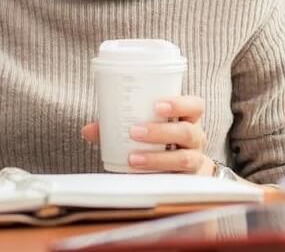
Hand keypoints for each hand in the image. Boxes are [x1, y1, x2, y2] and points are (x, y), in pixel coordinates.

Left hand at [81, 96, 214, 174]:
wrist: (179, 171)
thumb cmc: (160, 142)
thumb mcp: (147, 128)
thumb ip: (118, 127)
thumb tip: (88, 130)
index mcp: (189, 119)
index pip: (195, 106)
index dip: (180, 104)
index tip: (157, 105)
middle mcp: (196, 138)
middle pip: (187, 132)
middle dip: (161, 132)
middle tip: (134, 131)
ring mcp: (195, 160)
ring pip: (184, 159)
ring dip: (157, 158)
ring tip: (132, 158)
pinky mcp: (187, 181)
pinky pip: (177, 181)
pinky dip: (157, 177)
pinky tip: (139, 176)